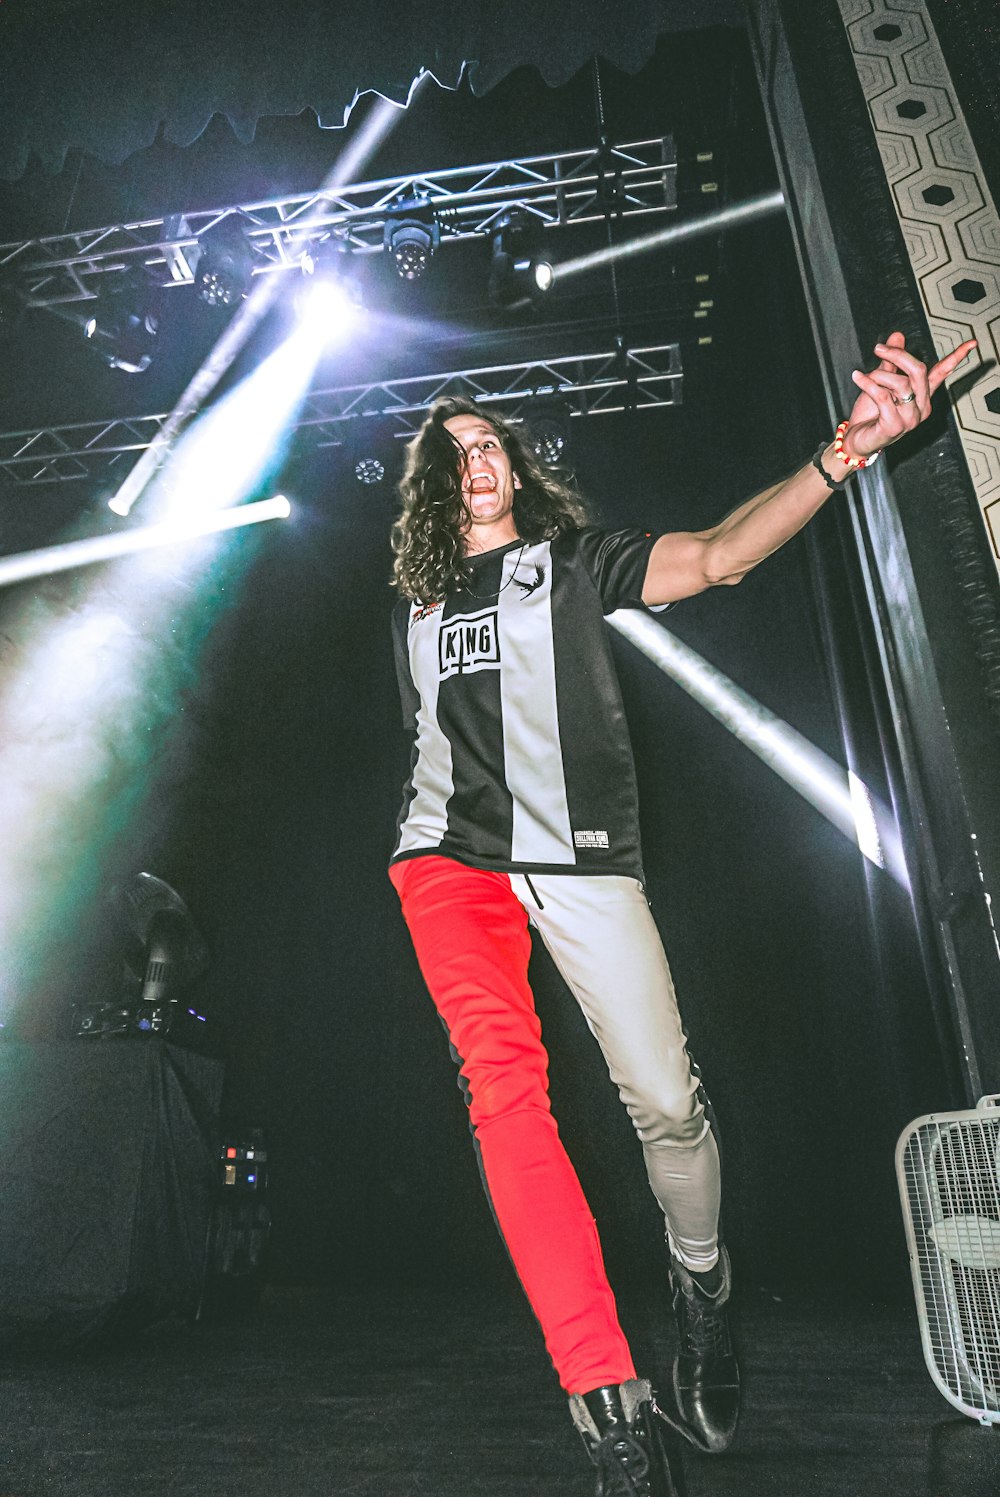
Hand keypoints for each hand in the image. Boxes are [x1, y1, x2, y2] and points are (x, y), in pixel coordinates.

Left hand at [843, 330, 976, 460]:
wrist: (857, 441)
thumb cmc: (871, 414)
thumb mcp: (881, 383)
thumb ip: (891, 361)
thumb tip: (897, 335)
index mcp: (923, 396)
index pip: (942, 373)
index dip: (957, 357)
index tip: (972, 343)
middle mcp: (921, 407)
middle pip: (919, 371)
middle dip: (898, 355)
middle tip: (879, 349)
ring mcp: (910, 419)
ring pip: (901, 384)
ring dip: (878, 375)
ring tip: (864, 376)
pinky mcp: (894, 426)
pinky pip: (882, 396)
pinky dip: (867, 384)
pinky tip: (858, 377)